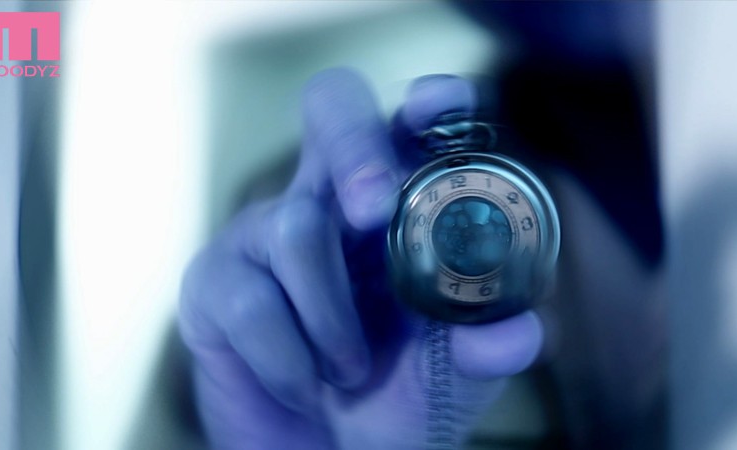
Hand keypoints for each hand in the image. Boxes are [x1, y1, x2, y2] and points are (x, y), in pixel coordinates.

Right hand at [178, 69, 543, 449]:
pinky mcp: (214, 282)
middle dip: (355, 146)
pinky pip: (250, 302)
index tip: (443, 107)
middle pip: (331, 111)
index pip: (405, 125)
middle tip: (373, 207)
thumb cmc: (383, 404)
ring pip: (296, 228)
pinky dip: (290, 361)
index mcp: (390, 210)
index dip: (426, 103)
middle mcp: (327, 202)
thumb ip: (481, 352)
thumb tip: (522, 331)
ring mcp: (263, 235)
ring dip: (332, 319)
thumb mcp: (444, 381)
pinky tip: (304, 386)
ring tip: (349, 374)